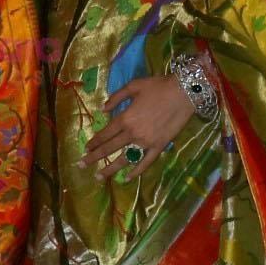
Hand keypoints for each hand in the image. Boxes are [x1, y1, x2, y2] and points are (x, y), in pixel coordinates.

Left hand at [82, 77, 196, 179]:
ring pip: (124, 159)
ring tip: (99, 177)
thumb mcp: (134, 86)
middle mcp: (132, 133)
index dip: (94, 142)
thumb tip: (103, 108)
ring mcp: (146, 142)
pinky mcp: (159, 146)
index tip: (85, 148)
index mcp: (125, 118)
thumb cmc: (158, 87)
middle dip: (94, 158)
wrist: (184, 93)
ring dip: (110, 169)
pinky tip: (127, 178)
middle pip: (110, 148)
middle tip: (81, 165)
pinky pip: (146, 162)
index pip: (105, 134)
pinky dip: (136, 171)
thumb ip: (117, 97)